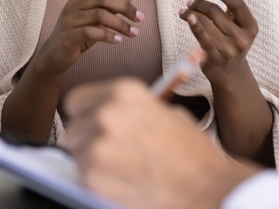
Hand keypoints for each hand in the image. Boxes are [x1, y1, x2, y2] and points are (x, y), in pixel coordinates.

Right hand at [34, 0, 142, 76]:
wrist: (55, 56)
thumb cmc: (79, 34)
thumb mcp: (98, 19)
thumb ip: (113, 6)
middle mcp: (73, 4)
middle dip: (125, 7)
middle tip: (140, 18)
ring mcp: (69, 19)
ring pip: (100, 15)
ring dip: (121, 25)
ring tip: (134, 33)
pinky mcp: (68, 35)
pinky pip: (92, 32)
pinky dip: (108, 36)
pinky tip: (118, 41)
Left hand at [63, 79, 257, 208]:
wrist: (205, 186)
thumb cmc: (192, 153)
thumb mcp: (167, 113)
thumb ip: (134, 111)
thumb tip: (114, 113)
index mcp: (124, 92)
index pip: (76, 100)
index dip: (85, 115)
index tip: (91, 124)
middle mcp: (107, 113)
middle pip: (73, 129)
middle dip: (87, 141)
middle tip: (111, 151)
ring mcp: (98, 145)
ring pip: (76, 154)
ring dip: (92, 162)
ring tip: (122, 167)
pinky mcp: (94, 176)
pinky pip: (83, 177)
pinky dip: (98, 182)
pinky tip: (123, 181)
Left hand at [179, 0, 257, 89]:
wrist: (230, 74)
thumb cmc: (233, 40)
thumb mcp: (237, 20)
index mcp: (251, 26)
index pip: (236, 3)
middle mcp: (242, 39)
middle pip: (216, 12)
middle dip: (200, 4)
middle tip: (191, 2)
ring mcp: (228, 50)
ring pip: (205, 23)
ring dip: (192, 13)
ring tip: (185, 10)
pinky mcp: (214, 59)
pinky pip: (201, 38)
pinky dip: (193, 25)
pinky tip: (187, 17)